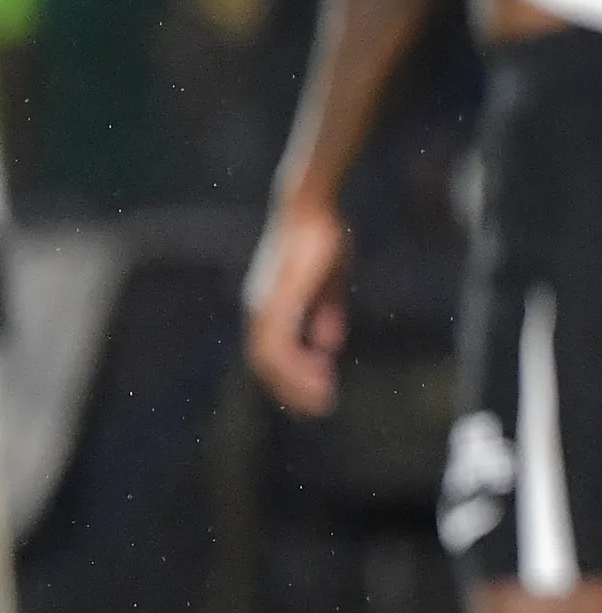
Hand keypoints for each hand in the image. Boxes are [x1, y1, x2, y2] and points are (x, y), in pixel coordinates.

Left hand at [244, 193, 351, 415]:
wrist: (311, 205)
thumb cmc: (321, 236)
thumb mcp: (329, 281)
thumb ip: (326, 314)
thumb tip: (327, 346)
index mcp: (269, 305)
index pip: (270, 354)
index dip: (290, 377)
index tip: (317, 394)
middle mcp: (260, 307)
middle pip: (265, 363)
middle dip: (292, 389)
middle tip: (320, 407)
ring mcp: (266, 303)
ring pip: (269, 358)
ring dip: (295, 382)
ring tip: (323, 397)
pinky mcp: (279, 298)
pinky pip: (280, 340)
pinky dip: (297, 362)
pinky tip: (321, 371)